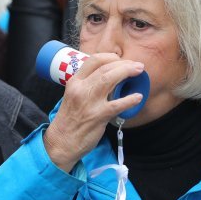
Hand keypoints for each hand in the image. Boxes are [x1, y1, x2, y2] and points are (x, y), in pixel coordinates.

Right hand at [44, 53, 144, 171]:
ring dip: (127, 72)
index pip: (93, 60)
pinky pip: (117, 104)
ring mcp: (89, 102)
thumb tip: (108, 78)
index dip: (111, 57)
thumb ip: (87, 86)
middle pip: (105, 68)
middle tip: (137, 66)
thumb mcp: (73, 96)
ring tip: (139, 72)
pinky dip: (130, 99)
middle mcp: (81, 89)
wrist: (61, 142)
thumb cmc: (70, 120)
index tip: (121, 60)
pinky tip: (138, 97)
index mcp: (74, 82)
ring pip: (109, 79)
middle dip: (124, 64)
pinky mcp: (97, 116)